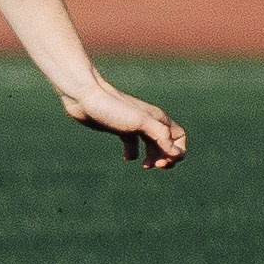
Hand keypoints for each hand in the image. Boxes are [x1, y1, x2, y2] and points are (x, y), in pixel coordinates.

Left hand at [61, 81, 185, 168]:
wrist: (84, 97)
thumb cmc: (112, 108)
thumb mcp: (140, 123)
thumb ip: (160, 136)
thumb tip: (176, 154)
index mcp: (157, 118)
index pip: (179, 136)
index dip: (176, 151)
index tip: (162, 161)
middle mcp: (148, 121)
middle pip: (166, 142)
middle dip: (165, 157)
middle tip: (154, 166)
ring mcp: (133, 125)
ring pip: (150, 144)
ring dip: (151, 157)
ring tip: (144, 166)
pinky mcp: (119, 128)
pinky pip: (132, 144)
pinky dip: (132, 153)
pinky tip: (125, 158)